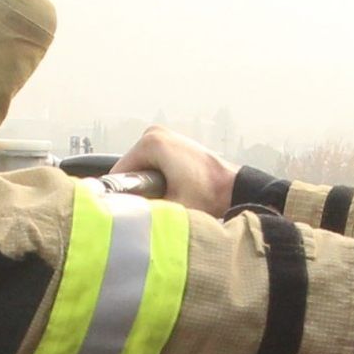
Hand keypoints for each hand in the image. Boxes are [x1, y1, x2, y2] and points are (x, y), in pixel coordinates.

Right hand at [113, 125, 234, 215]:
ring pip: (139, 170)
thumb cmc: (211, 195)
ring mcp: (164, 136)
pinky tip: (170, 190)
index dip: (123, 198)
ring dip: (146, 187)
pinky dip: (155, 179)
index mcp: (151, 142)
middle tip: (158, 205)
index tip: (135, 211)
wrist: (235, 189)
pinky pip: (150, 165)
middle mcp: (155, 133)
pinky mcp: (171, 143)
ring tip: (167, 198)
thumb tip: (121, 219)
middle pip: (128, 171)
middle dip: (137, 191)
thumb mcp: (170, 208)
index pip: (117, 175)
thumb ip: (142, 211)